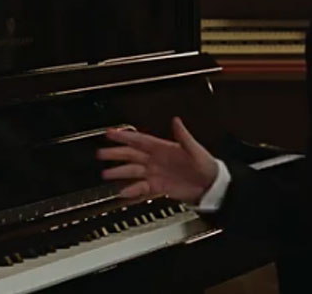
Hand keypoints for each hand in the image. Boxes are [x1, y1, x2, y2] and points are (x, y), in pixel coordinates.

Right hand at [96, 117, 218, 204]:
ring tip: (106, 174)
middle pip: (131, 155)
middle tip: (101, 153)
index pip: (140, 140)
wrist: (211, 186)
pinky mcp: (158, 187)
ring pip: (133, 171)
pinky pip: (141, 188)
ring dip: (119, 172)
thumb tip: (176, 120)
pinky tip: (122, 192)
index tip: (111, 133)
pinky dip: (132, 190)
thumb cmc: (206, 166)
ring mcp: (156, 173)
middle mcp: (156, 160)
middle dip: (116, 153)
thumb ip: (183, 136)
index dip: (125, 136)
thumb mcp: (195, 149)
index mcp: (163, 148)